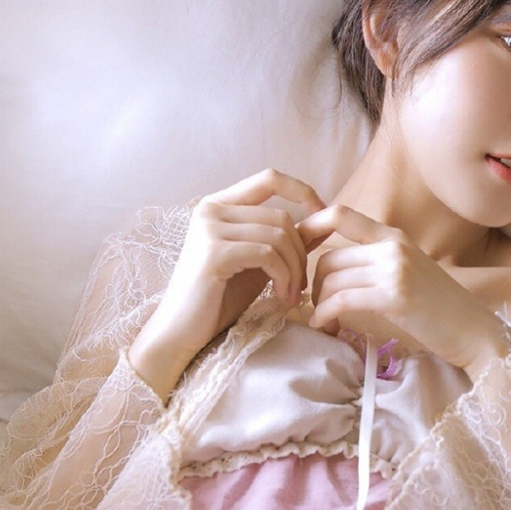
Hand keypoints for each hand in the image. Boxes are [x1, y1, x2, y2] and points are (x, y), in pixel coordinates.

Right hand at [129, 169, 325, 399]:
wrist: (183, 331)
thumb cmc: (220, 298)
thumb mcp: (259, 263)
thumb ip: (286, 240)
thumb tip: (326, 220)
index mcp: (219, 204)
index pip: (269, 178)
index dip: (302, 191)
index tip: (324, 214)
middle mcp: (210, 209)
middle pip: (280, 215)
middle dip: (301, 252)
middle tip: (301, 285)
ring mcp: (209, 228)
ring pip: (278, 235)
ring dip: (294, 269)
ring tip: (291, 295)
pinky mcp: (214, 253)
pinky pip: (268, 254)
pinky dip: (284, 277)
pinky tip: (282, 298)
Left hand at [298, 204, 510, 377]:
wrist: (475, 332)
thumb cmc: (440, 310)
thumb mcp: (409, 272)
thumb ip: (377, 263)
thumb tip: (332, 268)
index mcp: (395, 237)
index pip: (340, 214)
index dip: (309, 226)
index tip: (295, 251)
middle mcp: (393, 247)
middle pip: (327, 258)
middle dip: (311, 285)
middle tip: (314, 306)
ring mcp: (395, 270)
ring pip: (330, 281)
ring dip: (318, 305)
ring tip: (324, 321)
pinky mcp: (394, 297)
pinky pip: (340, 301)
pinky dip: (325, 315)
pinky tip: (326, 326)